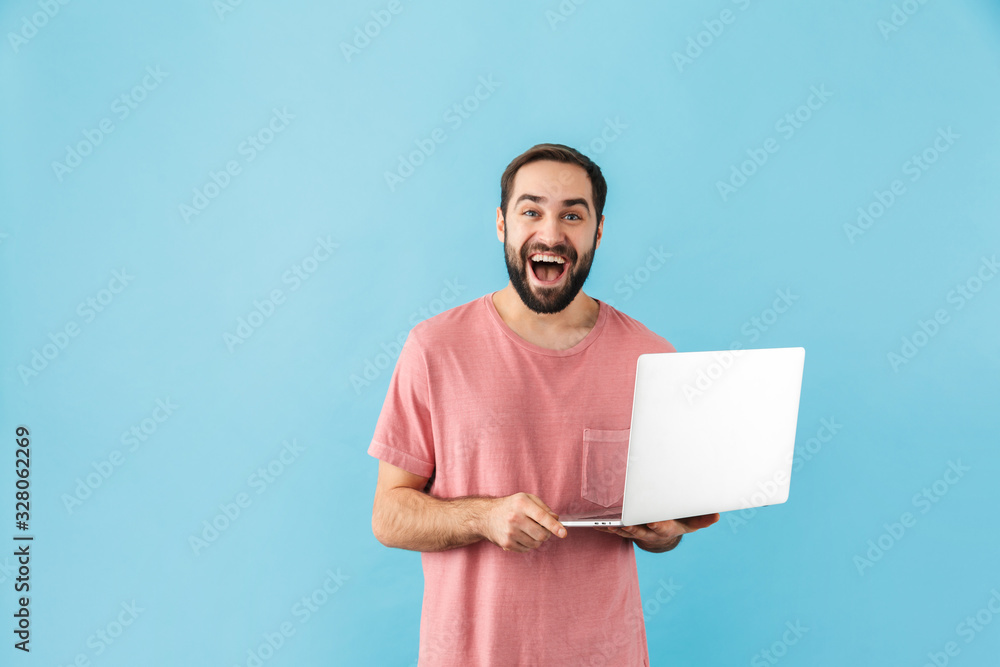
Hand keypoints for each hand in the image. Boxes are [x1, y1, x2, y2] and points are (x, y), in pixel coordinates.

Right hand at [481, 492, 566, 552]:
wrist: (485, 516)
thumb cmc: (509, 506)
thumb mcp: (526, 498)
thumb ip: (543, 507)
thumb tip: (556, 519)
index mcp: (522, 504)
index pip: (542, 516)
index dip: (554, 526)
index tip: (563, 533)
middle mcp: (515, 517)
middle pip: (541, 534)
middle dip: (546, 534)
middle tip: (542, 529)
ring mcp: (510, 532)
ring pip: (535, 544)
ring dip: (537, 540)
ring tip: (529, 531)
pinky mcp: (506, 543)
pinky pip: (526, 549)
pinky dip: (528, 544)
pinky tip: (521, 536)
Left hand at [594, 513, 719, 549]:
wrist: (663, 533)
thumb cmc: (679, 522)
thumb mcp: (693, 522)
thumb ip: (703, 518)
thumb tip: (717, 515)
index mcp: (666, 528)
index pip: (662, 527)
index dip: (658, 525)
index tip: (653, 522)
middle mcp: (650, 532)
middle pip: (640, 530)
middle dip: (632, 527)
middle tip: (623, 523)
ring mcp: (637, 532)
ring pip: (624, 530)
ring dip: (614, 527)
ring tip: (605, 523)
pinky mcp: (625, 529)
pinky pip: (613, 529)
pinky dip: (604, 527)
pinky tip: (594, 523)